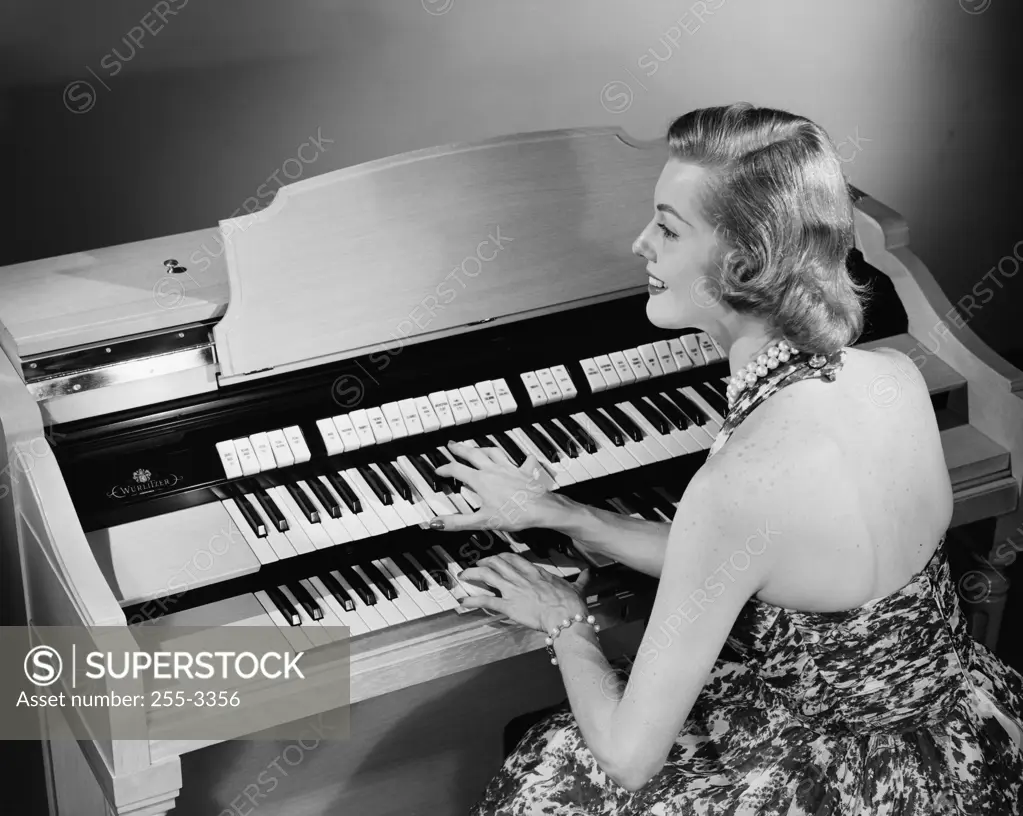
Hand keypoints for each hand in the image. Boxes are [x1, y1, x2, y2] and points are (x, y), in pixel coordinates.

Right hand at [430, 441, 560, 531]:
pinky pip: (524, 462)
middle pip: (473, 454)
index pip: (457, 470)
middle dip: (460, 449)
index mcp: (481, 481)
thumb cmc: (514, 515)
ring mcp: (510, 469)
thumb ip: (457, 522)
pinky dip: (524, 459)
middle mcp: (494, 471)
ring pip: (494, 452)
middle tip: (452, 445)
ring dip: (484, 449)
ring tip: (478, 448)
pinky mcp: (524, 473)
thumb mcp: (481, 522)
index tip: (439, 471)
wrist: (542, 510)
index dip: (445, 469)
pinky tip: (526, 458)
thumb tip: (436, 523)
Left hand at [458, 552, 590, 632]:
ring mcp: (513, 590)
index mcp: (536, 572)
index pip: (513, 558)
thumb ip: (580, 580)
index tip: (497, 558)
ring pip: (487, 575)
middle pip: (497, 562)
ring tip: (464, 575)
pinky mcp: (508, 606)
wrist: (567, 617)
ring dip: (473, 574)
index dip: (501, 556)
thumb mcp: (576, 588)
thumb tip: (588, 574)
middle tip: (477, 564)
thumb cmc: (571, 604)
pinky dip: (472, 600)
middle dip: (484, 561)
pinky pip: (486, 600)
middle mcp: (521, 577)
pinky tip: (462, 601)